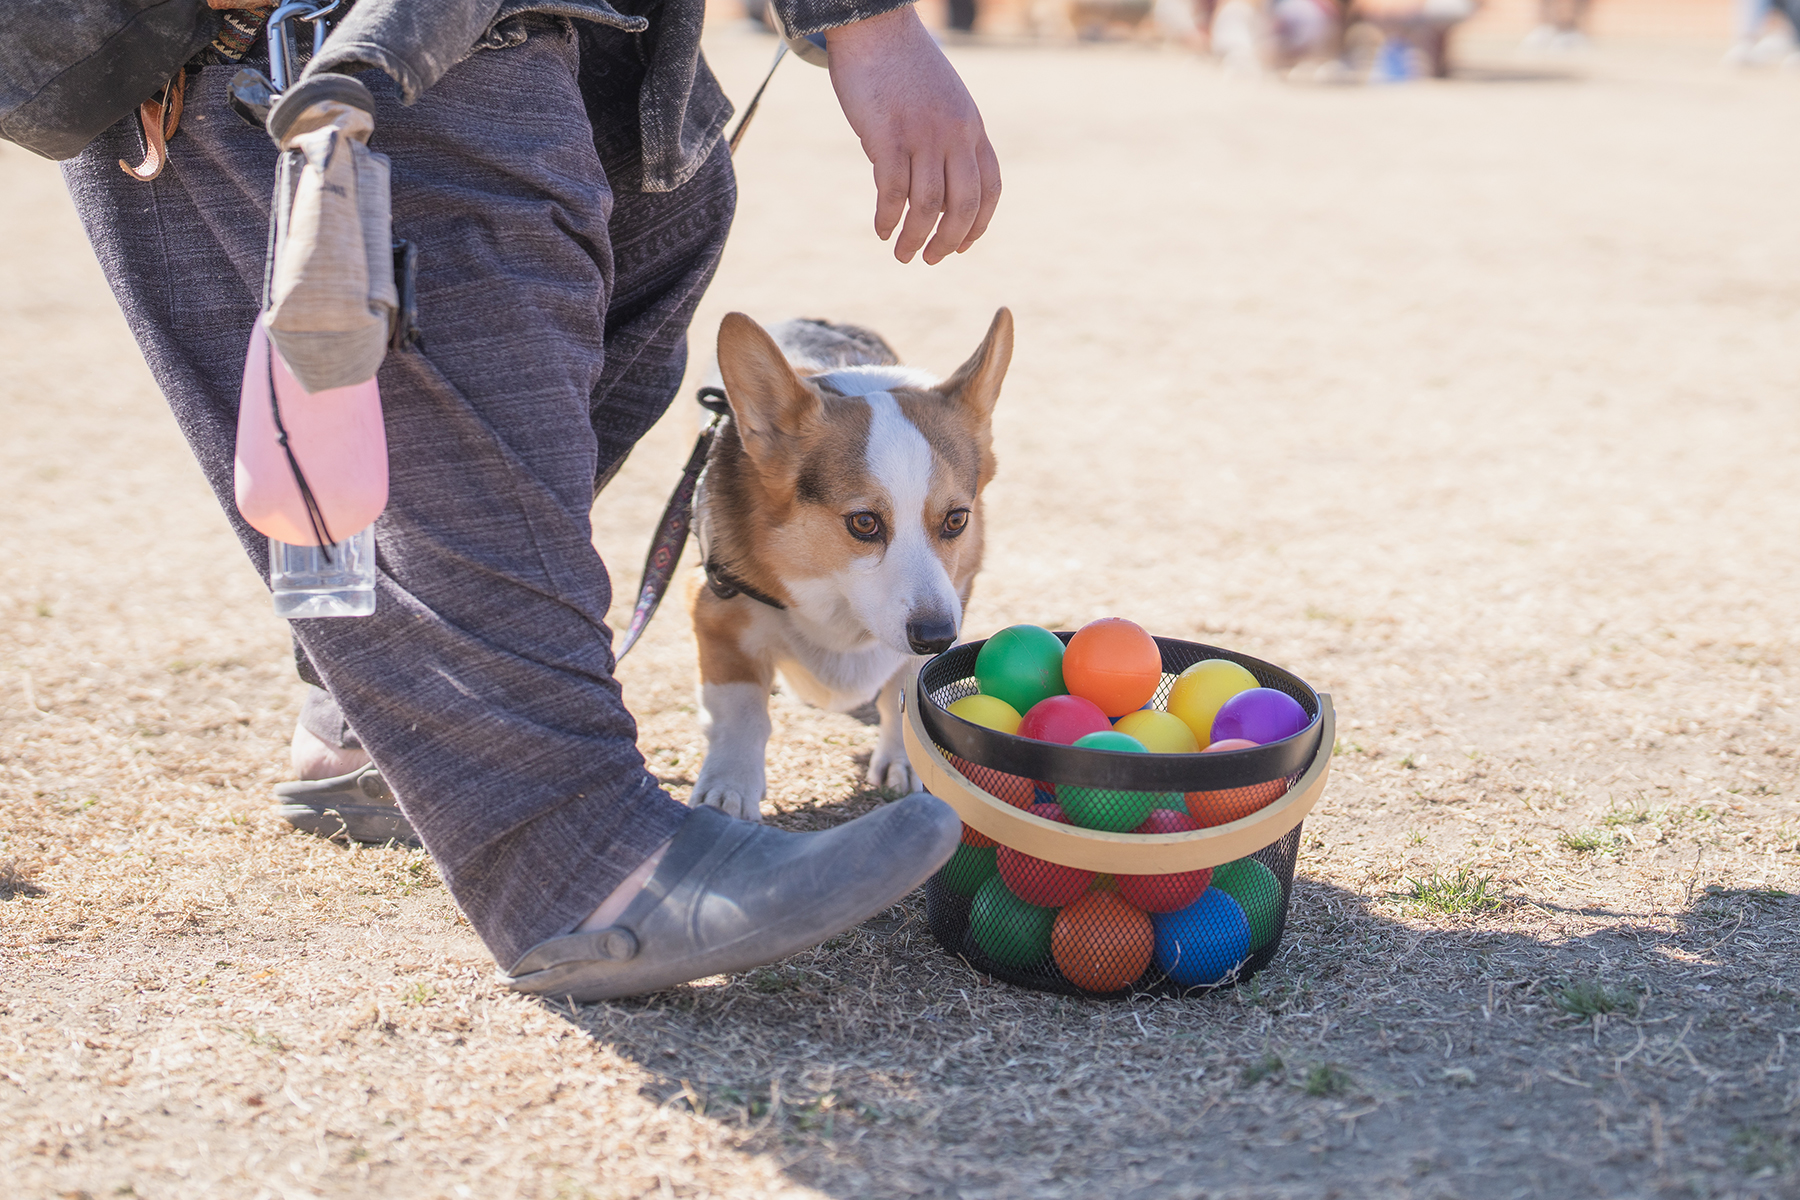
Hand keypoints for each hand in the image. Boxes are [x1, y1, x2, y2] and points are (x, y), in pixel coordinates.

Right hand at [826, 7, 1001, 263]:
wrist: (875, 24)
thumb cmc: (903, 66)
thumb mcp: (943, 101)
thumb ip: (948, 139)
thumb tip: (935, 187)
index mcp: (972, 127)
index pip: (989, 189)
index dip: (978, 225)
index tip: (961, 246)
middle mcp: (954, 133)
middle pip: (962, 205)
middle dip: (948, 242)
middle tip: (930, 260)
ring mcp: (923, 134)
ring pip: (927, 206)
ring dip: (915, 238)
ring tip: (901, 254)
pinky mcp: (888, 134)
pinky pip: (893, 192)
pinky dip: (888, 218)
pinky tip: (881, 229)